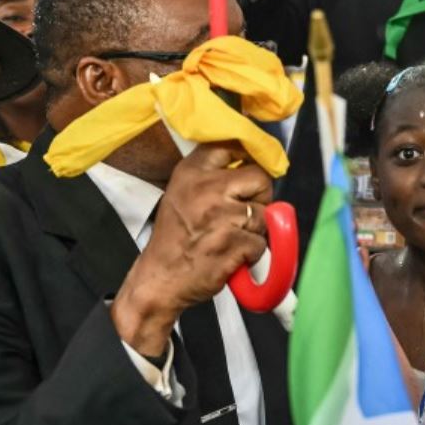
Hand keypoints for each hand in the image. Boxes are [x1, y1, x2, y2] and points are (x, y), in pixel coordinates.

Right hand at [110, 143, 271, 354]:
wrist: (160, 279)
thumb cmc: (174, 239)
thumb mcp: (182, 192)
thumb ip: (211, 174)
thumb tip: (252, 160)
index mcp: (191, 172)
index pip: (232, 145)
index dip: (249, 156)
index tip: (251, 167)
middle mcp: (207, 189)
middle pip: (260, 177)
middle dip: (260, 196)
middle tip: (243, 212)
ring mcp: (221, 215)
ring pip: (264, 213)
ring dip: (254, 229)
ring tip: (231, 237)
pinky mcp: (234, 242)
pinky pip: (262, 242)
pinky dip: (252, 253)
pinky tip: (231, 254)